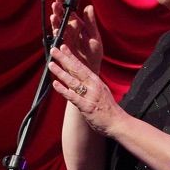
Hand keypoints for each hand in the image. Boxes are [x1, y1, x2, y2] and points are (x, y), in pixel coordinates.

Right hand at [49, 0, 102, 73]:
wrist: (90, 71)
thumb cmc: (94, 55)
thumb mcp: (95, 37)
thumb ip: (91, 23)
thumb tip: (89, 7)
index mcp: (78, 26)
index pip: (69, 11)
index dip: (64, 2)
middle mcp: (69, 30)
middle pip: (61, 16)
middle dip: (58, 8)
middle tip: (56, 0)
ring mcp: (64, 38)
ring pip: (57, 25)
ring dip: (55, 19)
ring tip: (54, 12)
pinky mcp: (61, 47)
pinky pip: (57, 37)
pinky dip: (56, 31)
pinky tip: (55, 26)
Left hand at [49, 0, 118, 134]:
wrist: (118, 123)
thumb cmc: (109, 109)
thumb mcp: (101, 92)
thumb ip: (91, 85)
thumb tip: (81, 79)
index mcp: (96, 81)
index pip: (82, 65)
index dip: (71, 55)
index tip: (63, 46)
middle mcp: (93, 86)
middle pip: (77, 69)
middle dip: (64, 58)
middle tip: (54, 49)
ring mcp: (90, 95)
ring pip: (73, 81)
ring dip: (61, 72)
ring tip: (51, 64)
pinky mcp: (86, 106)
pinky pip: (73, 97)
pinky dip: (64, 90)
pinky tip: (56, 84)